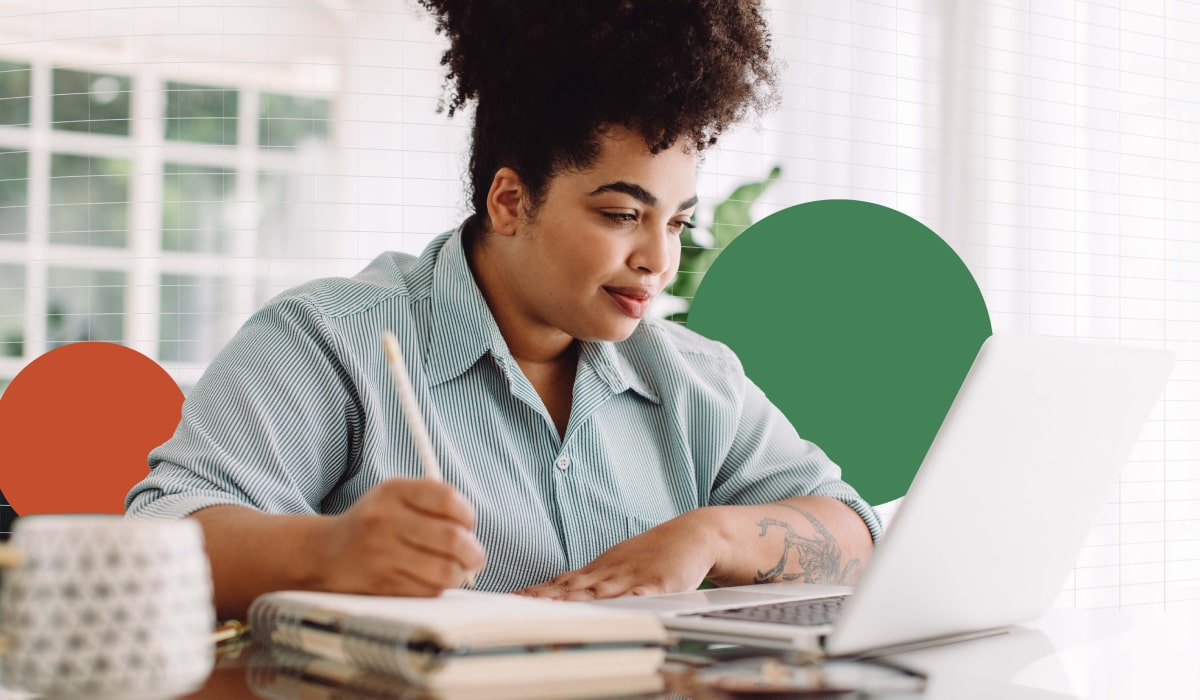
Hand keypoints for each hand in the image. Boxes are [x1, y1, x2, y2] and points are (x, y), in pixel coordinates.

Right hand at [314, 478, 485, 595]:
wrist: (326, 553)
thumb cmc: (374, 525)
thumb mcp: (395, 498)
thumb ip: (433, 503)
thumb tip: (472, 532)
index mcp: (392, 491)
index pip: (447, 499)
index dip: (468, 515)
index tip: (469, 525)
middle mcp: (384, 520)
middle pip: (452, 538)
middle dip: (473, 552)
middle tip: (476, 557)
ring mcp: (381, 554)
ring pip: (445, 570)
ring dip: (459, 573)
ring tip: (456, 571)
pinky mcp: (381, 585)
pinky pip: (428, 591)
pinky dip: (438, 588)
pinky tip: (432, 581)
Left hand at [514, 509, 727, 599]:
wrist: (692, 535)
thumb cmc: (654, 554)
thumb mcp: (617, 566)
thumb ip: (591, 582)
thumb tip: (559, 592)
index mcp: (600, 570)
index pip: (561, 583)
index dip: (537, 592)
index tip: (513, 600)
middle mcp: (610, 573)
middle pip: (572, 588)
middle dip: (546, 599)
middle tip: (520, 606)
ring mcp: (632, 578)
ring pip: (598, 593)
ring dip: (572, 602)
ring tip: (550, 609)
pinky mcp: (657, 585)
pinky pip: (638, 596)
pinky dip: (623, 604)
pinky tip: (611, 610)